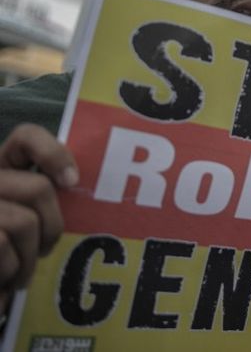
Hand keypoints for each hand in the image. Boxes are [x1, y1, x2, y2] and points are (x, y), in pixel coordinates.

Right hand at [0, 125, 77, 312]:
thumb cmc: (5, 254)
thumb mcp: (24, 222)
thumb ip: (41, 203)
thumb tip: (76, 190)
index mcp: (0, 169)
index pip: (26, 137)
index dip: (53, 152)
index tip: (72, 181)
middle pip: (39, 188)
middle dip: (52, 226)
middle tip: (45, 251)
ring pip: (24, 221)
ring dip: (30, 255)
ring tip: (22, 274)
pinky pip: (2, 243)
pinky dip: (10, 268)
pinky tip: (3, 282)